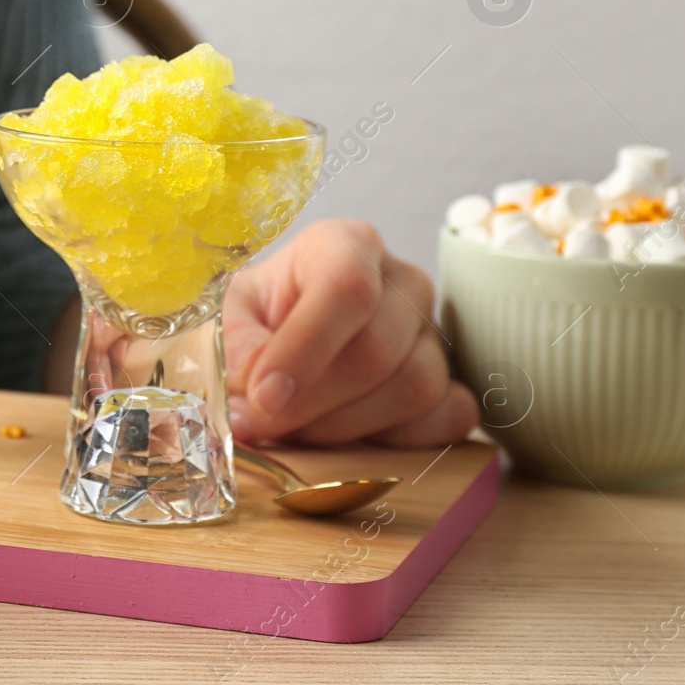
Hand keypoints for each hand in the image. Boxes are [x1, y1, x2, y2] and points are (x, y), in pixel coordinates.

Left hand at [222, 219, 476, 446]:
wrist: (284, 338)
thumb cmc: (257, 317)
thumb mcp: (229, 316)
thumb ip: (238, 346)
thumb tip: (259, 390)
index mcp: (344, 245)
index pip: (346, 288)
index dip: (304, 349)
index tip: (263, 396)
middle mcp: (402, 280)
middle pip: (376, 350)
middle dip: (313, 402)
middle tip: (265, 423)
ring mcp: (435, 331)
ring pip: (415, 388)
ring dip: (346, 427)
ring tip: (298, 427)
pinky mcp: (455, 379)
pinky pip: (451, 416)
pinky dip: (399, 440)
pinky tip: (351, 438)